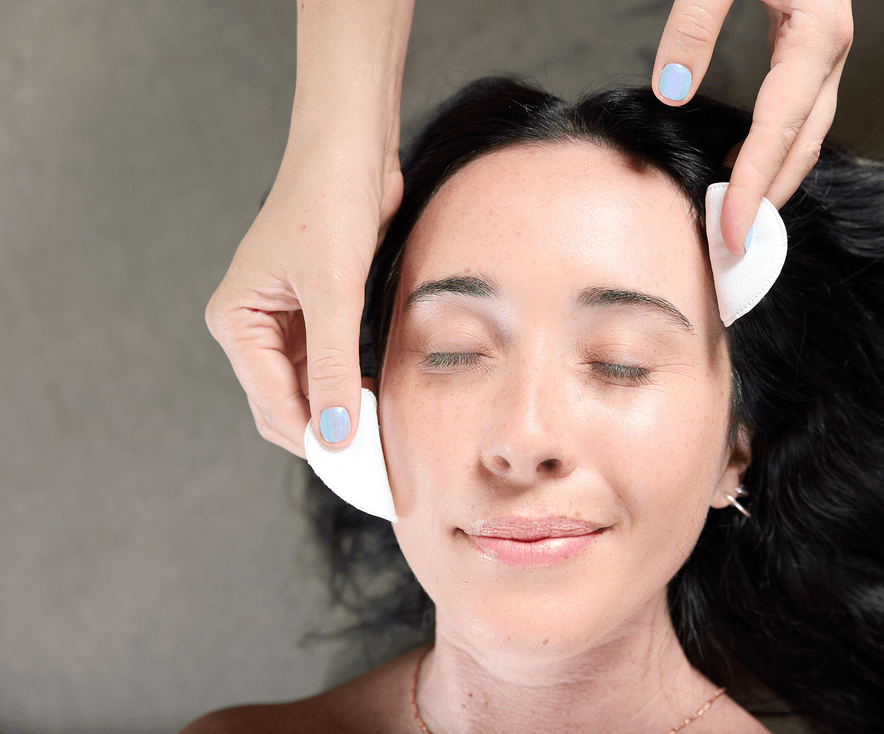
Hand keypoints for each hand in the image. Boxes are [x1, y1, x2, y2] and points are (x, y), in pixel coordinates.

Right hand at [205, 135, 400, 457]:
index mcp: (235, 321)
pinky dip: (345, 388)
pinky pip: (324, 367)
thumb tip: (332, 434)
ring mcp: (281, 321)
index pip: (272, 403)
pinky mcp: (314, 312)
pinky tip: (375, 402)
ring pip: (305, 390)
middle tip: (372, 466)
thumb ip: (331, 366)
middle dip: (323, 434)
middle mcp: (251, 326)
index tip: (359, 470)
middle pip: (283, 404)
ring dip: (336, 414)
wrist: (351, 148)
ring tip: (379, 439)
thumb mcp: (333, 292)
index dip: (315, 440)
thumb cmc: (329, 205)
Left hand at [652, 0, 852, 253]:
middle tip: (733, 247)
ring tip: (735, 217)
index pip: (779, 127)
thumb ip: (694, 23)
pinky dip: (772, 147)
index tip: (731, 231)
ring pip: (807, 130)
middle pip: (803, 141)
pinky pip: (798, 108)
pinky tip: (739, 163)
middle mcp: (830, 44)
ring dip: (774, 178)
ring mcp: (825, 45)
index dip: (753, 186)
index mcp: (817, 31)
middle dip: (769, 199)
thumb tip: (671, 89)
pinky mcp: (809, 41)